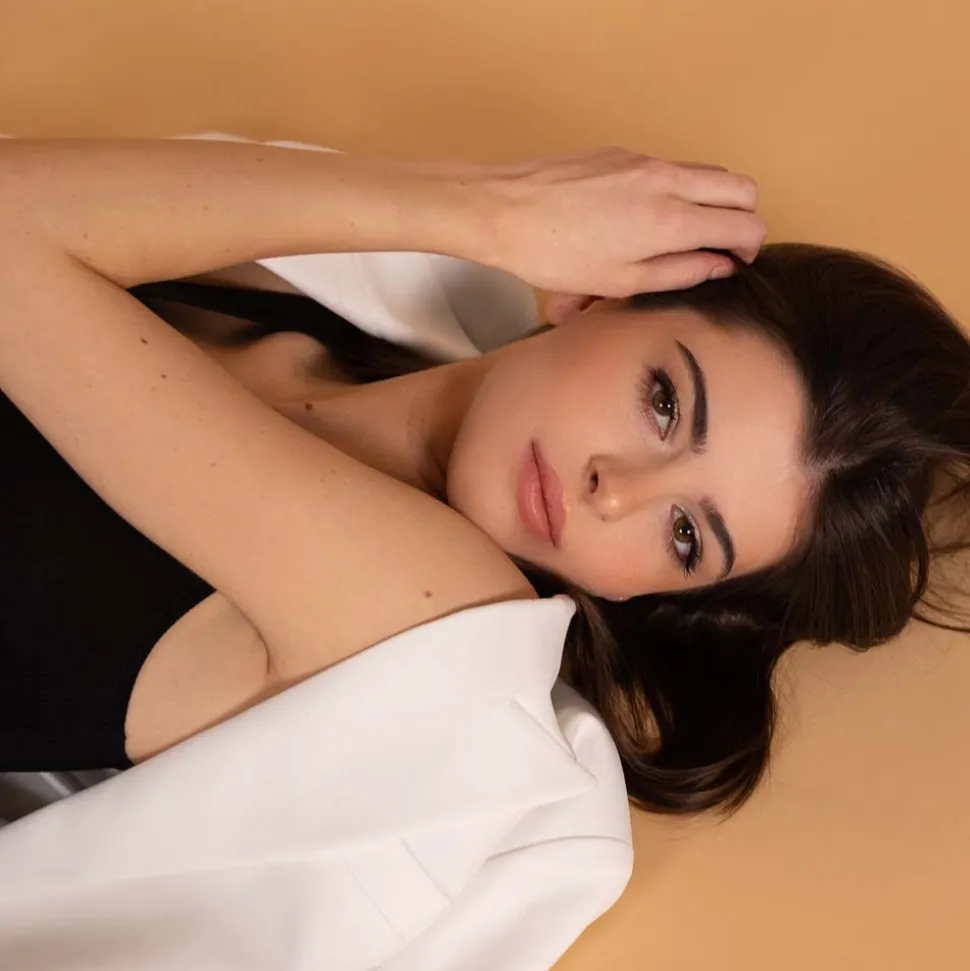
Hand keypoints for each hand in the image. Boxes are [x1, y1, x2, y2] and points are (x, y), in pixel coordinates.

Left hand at [479, 147, 765, 298]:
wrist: (503, 210)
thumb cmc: (555, 255)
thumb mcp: (620, 282)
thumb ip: (680, 272)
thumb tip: (721, 265)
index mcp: (671, 220)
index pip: (745, 223)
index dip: (750, 247)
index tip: (736, 262)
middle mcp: (667, 180)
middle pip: (740, 186)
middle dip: (743, 216)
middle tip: (723, 245)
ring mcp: (644, 160)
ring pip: (707, 171)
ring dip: (711, 199)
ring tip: (683, 234)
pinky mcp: (622, 153)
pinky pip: (669, 168)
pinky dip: (675, 190)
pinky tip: (641, 219)